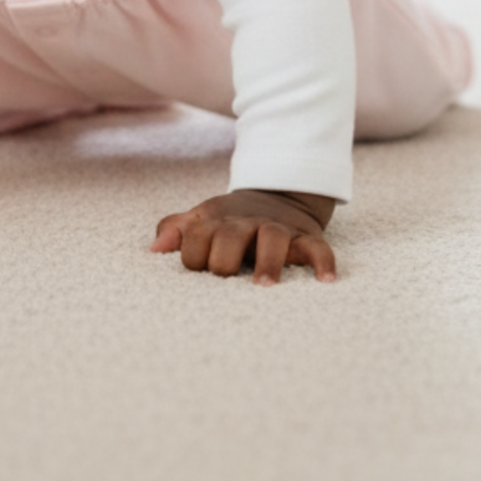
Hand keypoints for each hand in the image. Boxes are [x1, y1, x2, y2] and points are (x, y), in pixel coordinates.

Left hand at [151, 188, 336, 284]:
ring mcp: (277, 229)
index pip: (196, 236)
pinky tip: (326, 281)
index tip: (195, 269)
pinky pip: (318, 247)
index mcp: (217, 221)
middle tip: (224, 278)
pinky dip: (323, 262)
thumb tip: (154, 250)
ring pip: (273, 239)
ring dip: (268, 261)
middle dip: (224, 258)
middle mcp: (246, 224)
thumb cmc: (231, 220)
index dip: (192, 254)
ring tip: (264, 286)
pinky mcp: (305, 237)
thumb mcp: (202, 218)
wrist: (278, 194)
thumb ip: (175, 229)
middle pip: (231, 236)